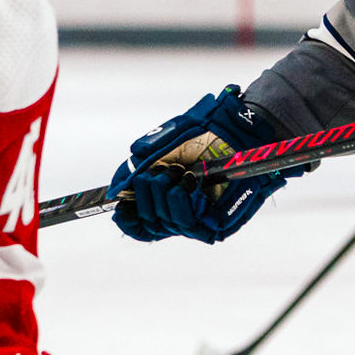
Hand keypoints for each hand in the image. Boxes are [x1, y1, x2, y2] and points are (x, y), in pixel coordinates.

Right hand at [108, 85, 290, 243]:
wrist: (238, 128)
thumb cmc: (205, 132)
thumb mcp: (165, 140)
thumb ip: (140, 162)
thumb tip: (116, 188)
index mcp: (167, 197)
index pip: (140, 225)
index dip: (127, 220)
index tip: (118, 206)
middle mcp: (183, 211)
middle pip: (149, 223)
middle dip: (148, 194)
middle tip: (165, 171)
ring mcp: (201, 219)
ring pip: (166, 224)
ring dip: (167, 194)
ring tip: (183, 173)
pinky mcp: (218, 225)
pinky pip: (188, 225)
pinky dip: (183, 203)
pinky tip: (191, 183)